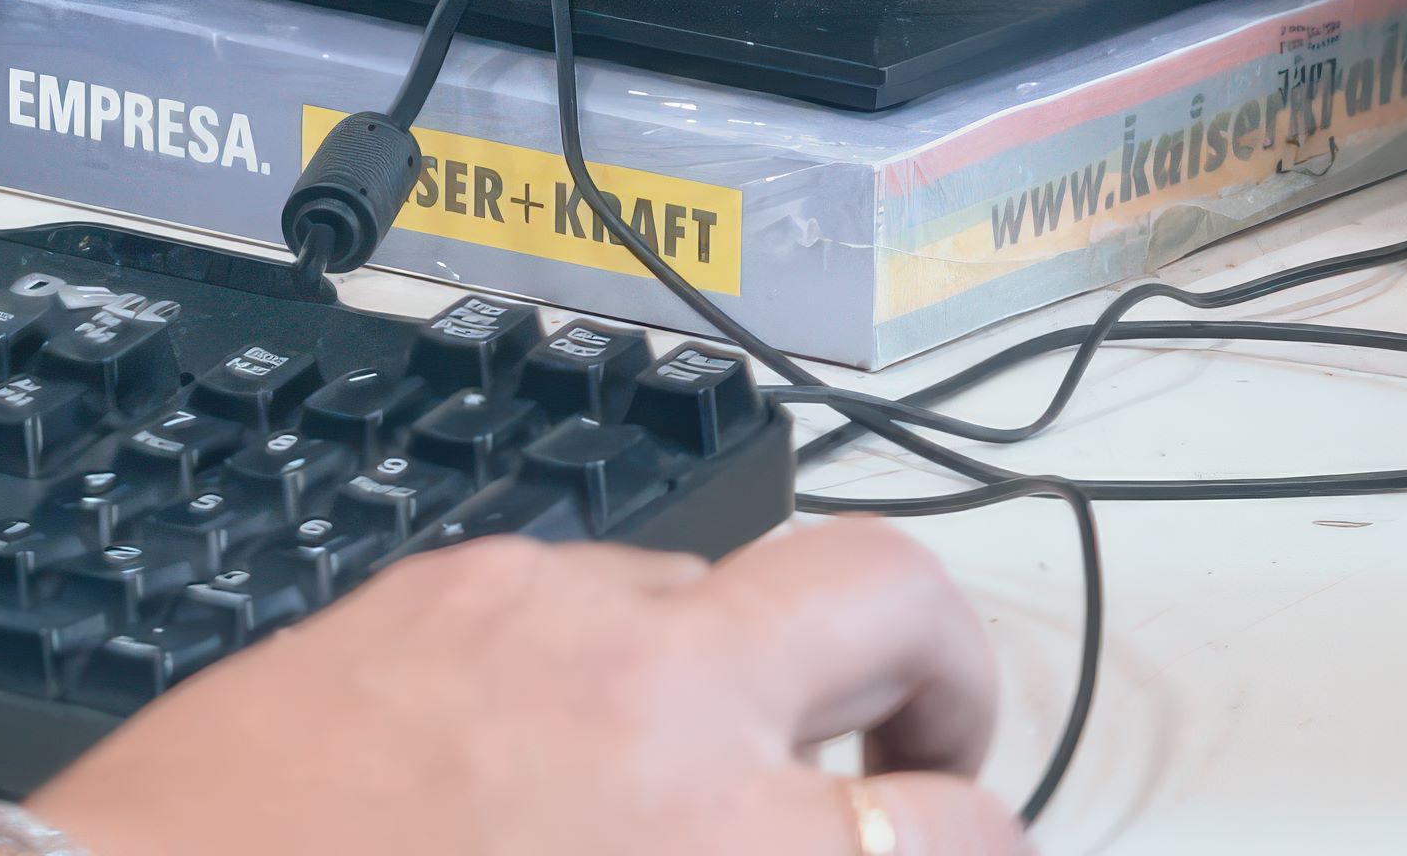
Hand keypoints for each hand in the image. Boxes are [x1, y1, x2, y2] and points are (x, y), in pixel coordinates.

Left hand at [18, 516, 1029, 855]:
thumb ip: (739, 855)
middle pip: (891, 593)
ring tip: (719, 755)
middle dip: (938, 670)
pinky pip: (575, 588)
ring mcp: (537, 617)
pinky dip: (609, 652)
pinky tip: (560, 744)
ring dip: (752, 658)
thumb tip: (829, 833)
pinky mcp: (428, 589)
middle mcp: (659, 699)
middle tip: (917, 749)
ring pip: (723, 577)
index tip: (955, 851)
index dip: (978, 847)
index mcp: (729, 842)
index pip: (964, 829)